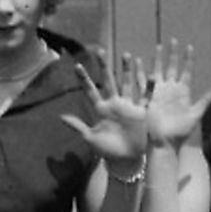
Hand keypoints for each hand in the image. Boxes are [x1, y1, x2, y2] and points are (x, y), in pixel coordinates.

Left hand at [60, 49, 149, 163]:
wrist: (124, 160)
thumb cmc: (106, 150)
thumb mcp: (90, 138)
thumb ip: (77, 126)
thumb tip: (60, 116)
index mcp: (101, 109)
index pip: (91, 91)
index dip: (84, 79)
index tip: (77, 66)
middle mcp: (114, 104)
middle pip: (109, 81)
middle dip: (104, 67)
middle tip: (100, 51)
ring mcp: (128, 106)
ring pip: (128, 84)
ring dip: (127, 70)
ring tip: (127, 55)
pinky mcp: (140, 112)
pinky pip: (145, 98)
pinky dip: (148, 88)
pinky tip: (150, 76)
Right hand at [143, 41, 210, 144]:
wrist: (164, 142)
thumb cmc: (180, 132)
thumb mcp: (195, 115)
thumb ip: (205, 101)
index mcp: (183, 92)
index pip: (186, 71)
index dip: (188, 60)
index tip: (189, 47)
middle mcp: (171, 90)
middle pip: (172, 67)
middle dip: (173, 54)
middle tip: (173, 41)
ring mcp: (159, 92)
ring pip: (158, 71)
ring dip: (157, 59)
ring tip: (158, 47)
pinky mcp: (148, 98)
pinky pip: (143, 82)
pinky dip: (141, 71)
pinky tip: (138, 61)